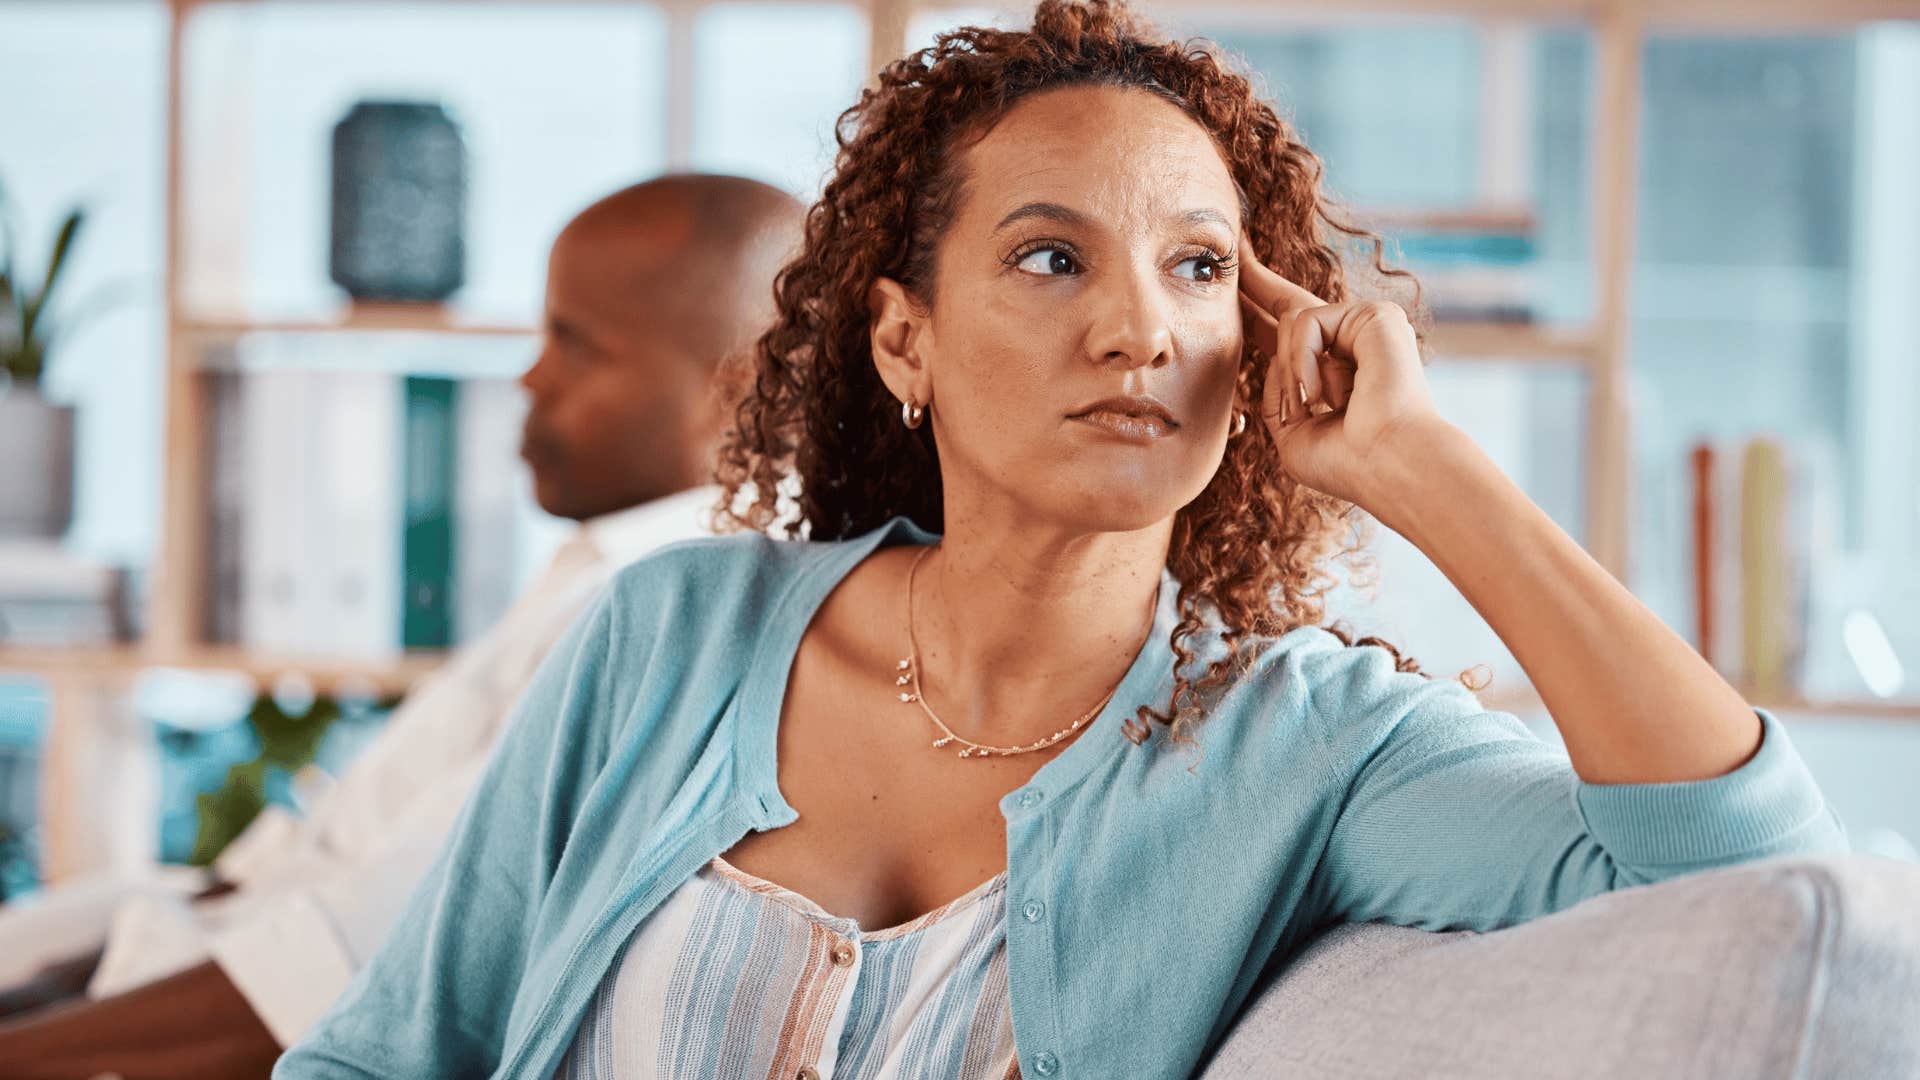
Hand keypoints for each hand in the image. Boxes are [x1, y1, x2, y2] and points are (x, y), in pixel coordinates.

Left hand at [1237, 233, 1447, 507]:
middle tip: (1236, 242)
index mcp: (1333, 373)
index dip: (1258, 309)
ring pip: (1292, 322)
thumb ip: (1277, 389)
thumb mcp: (1293, 431)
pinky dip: (1303, 360)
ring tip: (1311, 406)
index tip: (1236, 282)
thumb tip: (1274, 347)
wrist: (1389, 465)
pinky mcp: (1375, 314)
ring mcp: (1366, 326)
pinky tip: (1322, 393)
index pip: (1288, 335)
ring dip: (1290, 370)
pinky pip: (1307, 321)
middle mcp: (1351, 345)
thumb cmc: (1347, 462)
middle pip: (1292, 305)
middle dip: (1256, 280)